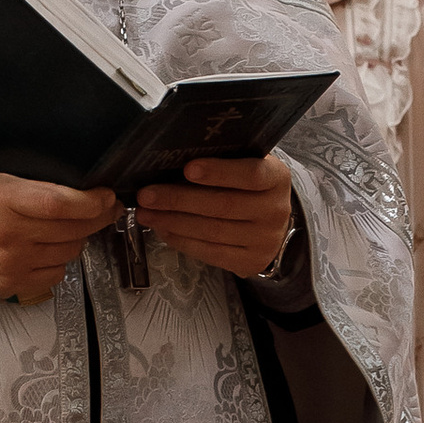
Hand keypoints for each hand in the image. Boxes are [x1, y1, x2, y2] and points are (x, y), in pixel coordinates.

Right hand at [0, 160, 117, 302]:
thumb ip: (32, 185)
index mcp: (3, 200)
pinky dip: (59, 261)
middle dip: (97, 218)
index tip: (106, 196)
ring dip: (76, 239)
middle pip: (72, 229)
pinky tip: (47, 250)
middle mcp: (9, 234)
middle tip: (105, 208)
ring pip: (69, 252)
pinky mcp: (12, 286)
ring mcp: (12, 263)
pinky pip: (56, 274)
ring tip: (69, 228)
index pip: (60, 203)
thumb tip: (81, 188)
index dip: (91, 202)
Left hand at [133, 153, 294, 278]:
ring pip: (213, 232)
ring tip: (146, 213)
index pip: (250, 174)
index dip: (219, 172)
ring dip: (173, 222)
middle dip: (179, 200)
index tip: (187, 169)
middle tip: (146, 195)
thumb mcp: (245, 164)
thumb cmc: (247, 185)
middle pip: (224, 205)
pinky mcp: (251, 263)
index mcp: (277, 178)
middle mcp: (276, 211)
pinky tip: (163, 230)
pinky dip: (182, 241)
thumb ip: (222, 160)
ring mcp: (265, 241)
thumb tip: (172, 160)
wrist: (270, 221)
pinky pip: (211, 254)